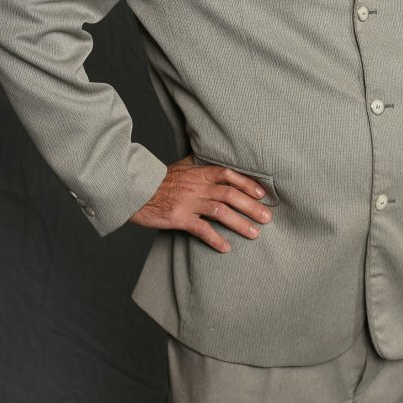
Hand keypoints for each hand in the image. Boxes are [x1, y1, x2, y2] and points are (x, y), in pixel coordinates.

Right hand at [130, 155, 271, 252]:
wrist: (134, 190)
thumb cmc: (158, 179)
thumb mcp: (179, 166)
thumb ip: (196, 162)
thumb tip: (206, 155)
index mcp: (199, 172)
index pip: (228, 174)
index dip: (247, 183)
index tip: (262, 194)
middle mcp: (197, 186)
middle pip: (230, 194)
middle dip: (251, 207)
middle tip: (267, 217)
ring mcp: (188, 202)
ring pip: (221, 212)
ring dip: (240, 223)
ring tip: (255, 233)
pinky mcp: (178, 218)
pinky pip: (201, 229)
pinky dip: (215, 239)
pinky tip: (226, 248)